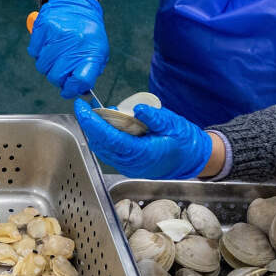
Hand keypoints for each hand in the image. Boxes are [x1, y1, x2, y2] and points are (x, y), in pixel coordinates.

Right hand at [27, 0, 106, 99]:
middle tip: (60, 71)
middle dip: (57, 79)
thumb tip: (79, 90)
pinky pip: (34, 52)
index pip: (81, 80)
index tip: (69, 90)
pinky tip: (47, 45)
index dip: (73, 89)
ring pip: (42, 66)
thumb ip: (89, 72)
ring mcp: (57, 35)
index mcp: (91, 51)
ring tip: (55, 55)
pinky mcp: (42, 28)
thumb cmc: (87, 32)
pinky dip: (38, 53)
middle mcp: (74, 43)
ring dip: (47, 65)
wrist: (76, 5)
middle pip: (57, 77)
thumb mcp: (97, 52)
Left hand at [73, 98, 211, 178]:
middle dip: (90, 125)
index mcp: (143, 153)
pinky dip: (103, 139)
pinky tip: (107, 127)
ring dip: (96, 132)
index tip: (82, 107)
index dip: (92, 122)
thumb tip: (138, 109)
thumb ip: (154, 117)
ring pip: (103, 150)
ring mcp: (129, 167)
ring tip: (97, 115)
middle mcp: (132, 163)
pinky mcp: (128, 167)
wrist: (194, 160)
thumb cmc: (185, 141)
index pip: (109, 138)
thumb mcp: (173, 124)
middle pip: (101, 144)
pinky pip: (109, 153)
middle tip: (86, 108)